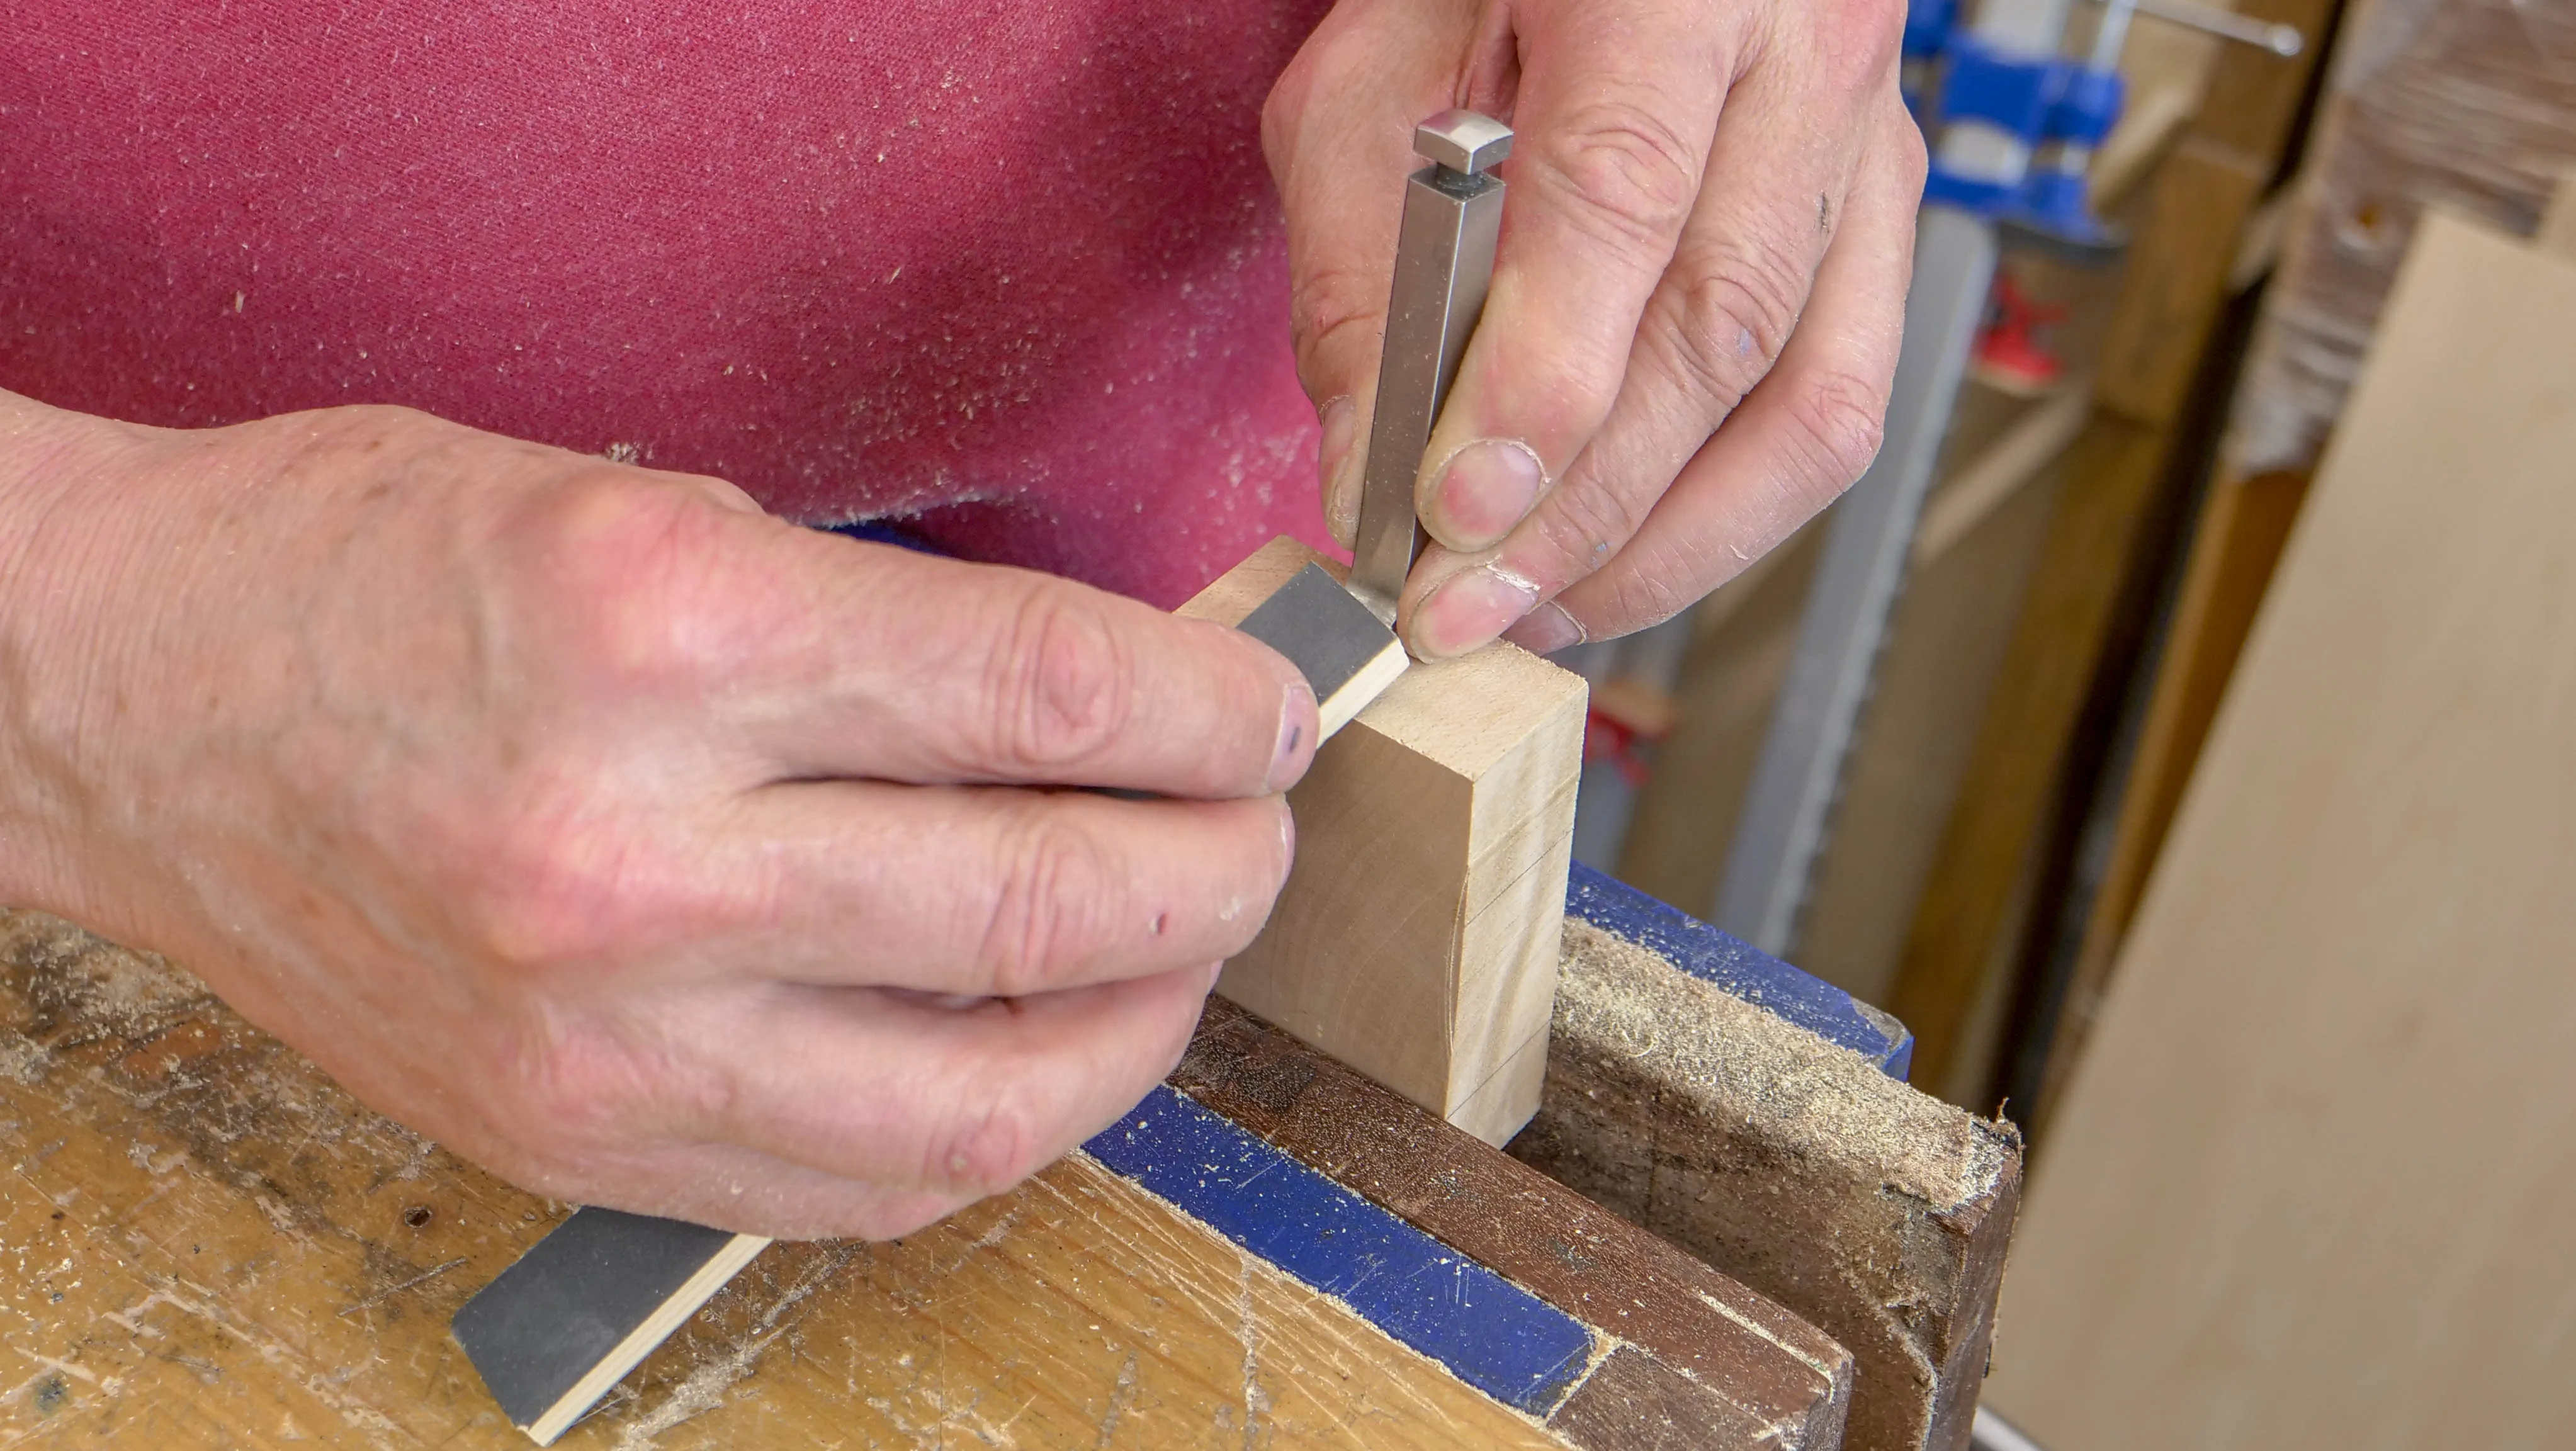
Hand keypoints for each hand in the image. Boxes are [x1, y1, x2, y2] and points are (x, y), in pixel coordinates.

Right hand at [0, 395, 1317, 1237]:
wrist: (124, 698)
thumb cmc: (370, 566)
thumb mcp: (647, 508)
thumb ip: (888, 627)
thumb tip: (1110, 708)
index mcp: (666, 633)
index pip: (1047, 700)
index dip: (1210, 713)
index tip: (1267, 714)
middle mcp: (638, 852)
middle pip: (1043, 903)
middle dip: (1217, 870)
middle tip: (1259, 830)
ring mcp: (605, 1030)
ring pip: (985, 1095)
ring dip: (1141, 1025)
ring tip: (1182, 954)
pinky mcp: (575, 1139)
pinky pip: (862, 1187)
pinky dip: (997, 1128)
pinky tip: (1043, 1054)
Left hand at [1266, 0, 1923, 657]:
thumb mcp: (1373, 73)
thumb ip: (1360, 262)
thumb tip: (1372, 471)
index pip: (1622, 197)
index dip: (1542, 378)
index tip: (1456, 504)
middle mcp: (1808, 53)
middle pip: (1720, 326)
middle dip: (1580, 506)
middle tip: (1457, 602)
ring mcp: (1867, 147)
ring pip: (1811, 401)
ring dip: (1662, 544)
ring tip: (1531, 610)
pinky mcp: (1880, 226)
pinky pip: (1835, 410)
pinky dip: (1725, 517)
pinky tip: (1612, 563)